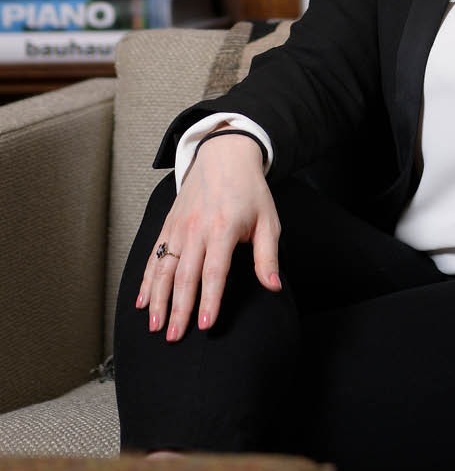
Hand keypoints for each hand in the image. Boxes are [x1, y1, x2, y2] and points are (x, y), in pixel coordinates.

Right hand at [136, 133, 281, 340]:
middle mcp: (197, 229)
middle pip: (185, 276)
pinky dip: (146, 280)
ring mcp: (179, 227)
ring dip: (158, 300)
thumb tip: (274, 287)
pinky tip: (142, 302)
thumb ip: (268, 256)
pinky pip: (154, 256)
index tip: (204, 327)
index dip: (209, 300)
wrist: (225, 156)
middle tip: (174, 337)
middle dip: (178, 310)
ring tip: (156, 326)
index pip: (214, 272)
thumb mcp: (268, 220)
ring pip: (164, 269)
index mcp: (224, 229)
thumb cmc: (250, 191)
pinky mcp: (168, 225)